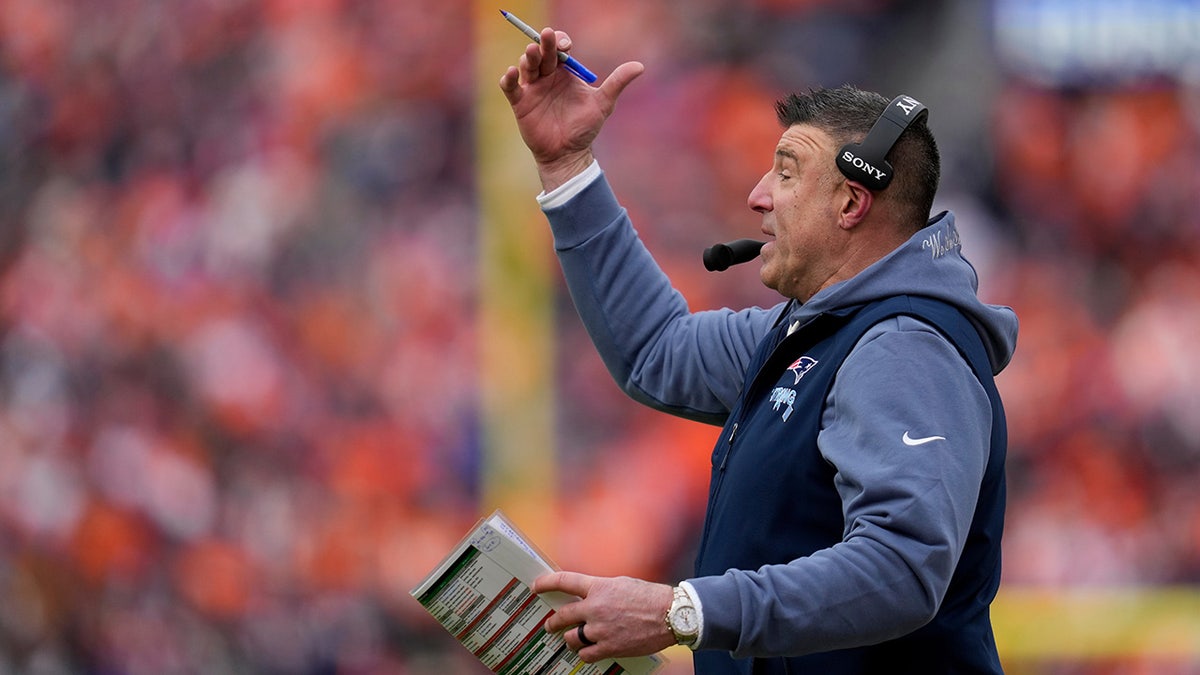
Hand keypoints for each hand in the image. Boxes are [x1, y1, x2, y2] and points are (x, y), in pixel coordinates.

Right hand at [499, 27, 643, 191]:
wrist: (568, 154)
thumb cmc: (584, 128)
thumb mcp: (603, 104)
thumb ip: (617, 83)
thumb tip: (640, 66)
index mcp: (564, 73)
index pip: (560, 49)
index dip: (561, 42)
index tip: (567, 45)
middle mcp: (547, 77)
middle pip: (542, 54)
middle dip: (544, 44)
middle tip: (547, 37)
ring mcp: (532, 89)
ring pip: (526, 66)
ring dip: (528, 58)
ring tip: (532, 53)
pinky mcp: (520, 103)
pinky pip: (510, 88)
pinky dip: (508, 79)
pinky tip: (511, 74)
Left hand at [531, 571, 674, 662]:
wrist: (669, 615)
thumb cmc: (650, 597)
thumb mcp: (622, 583)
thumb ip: (601, 590)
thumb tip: (588, 596)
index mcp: (599, 587)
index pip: (565, 581)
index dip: (546, 583)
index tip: (536, 586)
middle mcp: (595, 608)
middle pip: (562, 616)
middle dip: (553, 622)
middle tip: (550, 625)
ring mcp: (600, 630)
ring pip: (572, 638)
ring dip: (571, 639)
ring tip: (572, 639)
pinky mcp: (609, 647)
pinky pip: (586, 654)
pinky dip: (585, 653)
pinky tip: (588, 650)